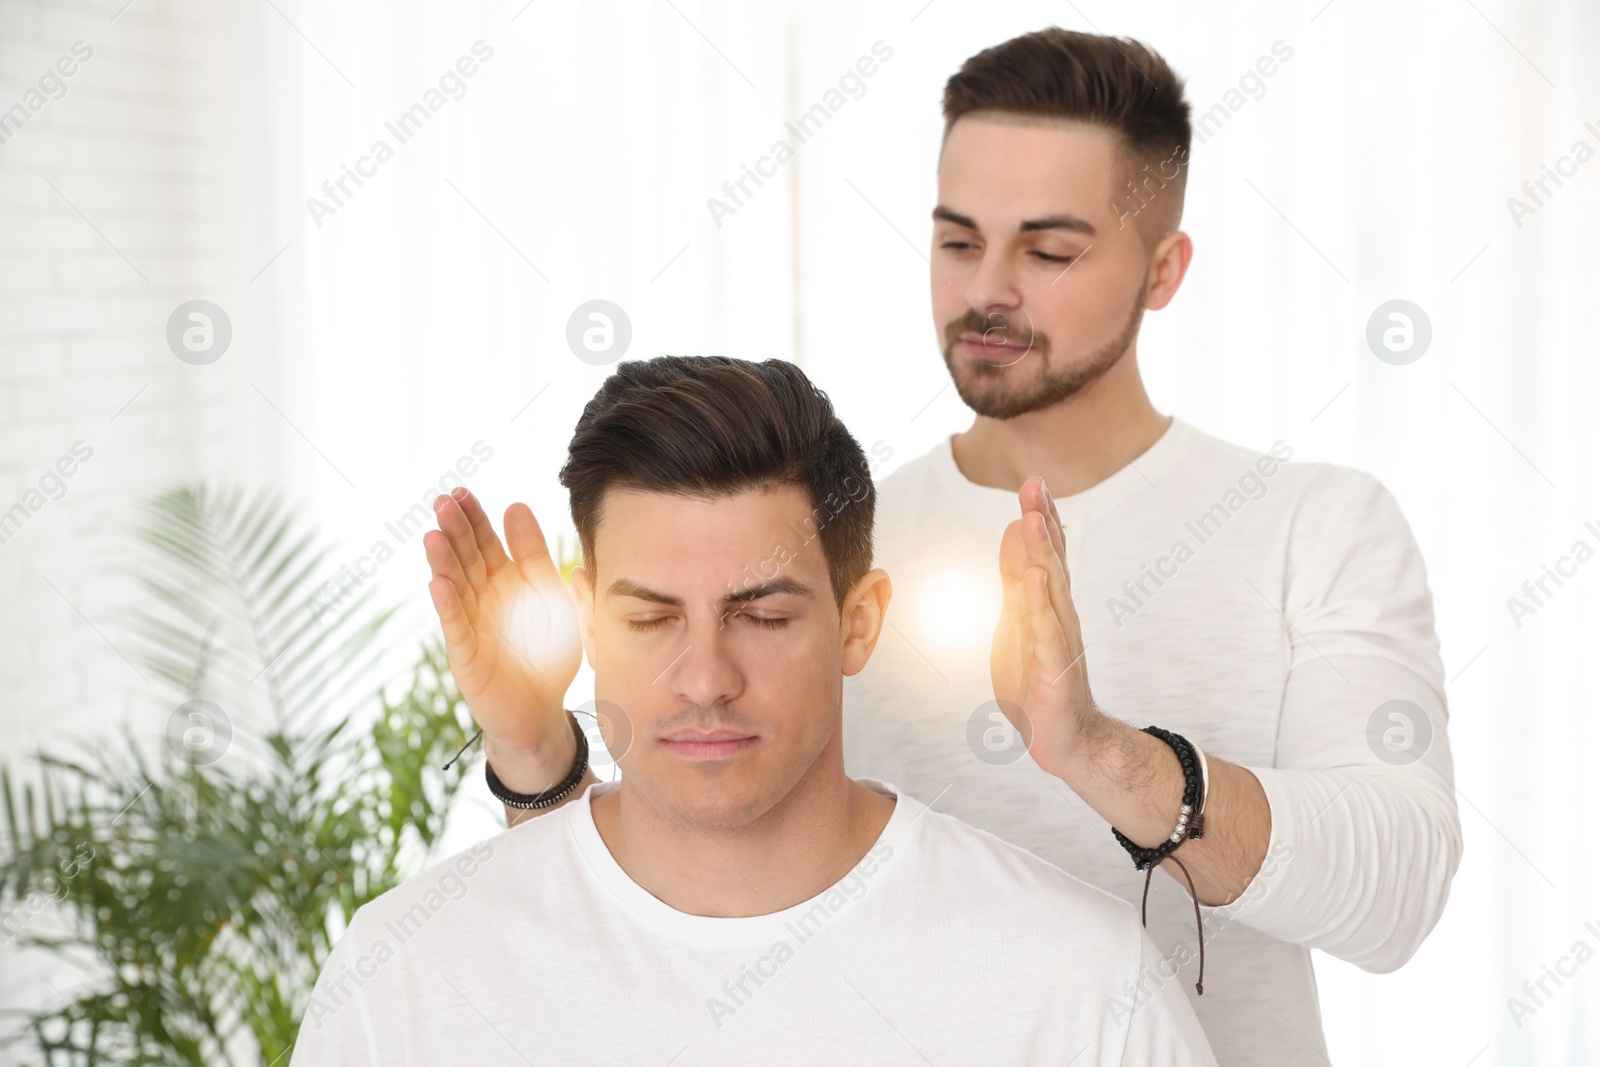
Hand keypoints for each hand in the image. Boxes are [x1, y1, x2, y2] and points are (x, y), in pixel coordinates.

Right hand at [424, 488, 581, 755]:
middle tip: (443, 502)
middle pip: (466, 558)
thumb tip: (516, 507)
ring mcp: (471, 626)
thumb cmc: (545, 653)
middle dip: (455, 530)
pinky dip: (447, 606)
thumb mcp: (548, 595)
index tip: (462, 492)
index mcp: (504, 582)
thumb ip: (534, 555)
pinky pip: (456, 627)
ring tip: (434, 535)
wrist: (542, 710)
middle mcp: (483, 600)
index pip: (486, 542)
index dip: (475, 518)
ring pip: (455, 587)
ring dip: (444, 562)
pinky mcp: (467, 656)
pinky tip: (438, 584)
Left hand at [990, 475, 1101, 778]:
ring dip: (1042, 552)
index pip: (1047, 553)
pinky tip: (1034, 578)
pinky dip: (1040, 604)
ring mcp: (1060, 640)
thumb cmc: (1039, 680)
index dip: (1041, 517)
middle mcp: (1060, 616)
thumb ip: (1016, 577)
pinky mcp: (1055, 668)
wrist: (1063, 739)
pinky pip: (1046, 631)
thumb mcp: (1018, 620)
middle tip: (1035, 484)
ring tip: (1032, 518)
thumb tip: (1014, 529)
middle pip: (1051, 561)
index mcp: (1048, 604)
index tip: (1035, 481)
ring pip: (1050, 590)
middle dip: (1042, 522)